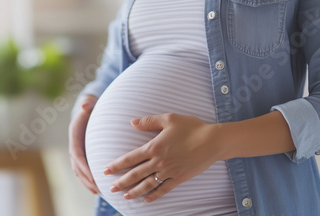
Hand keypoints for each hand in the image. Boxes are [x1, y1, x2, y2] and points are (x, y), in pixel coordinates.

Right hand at [69, 95, 98, 193]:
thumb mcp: (89, 103)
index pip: (77, 154)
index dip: (84, 166)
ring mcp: (77, 151)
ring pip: (79, 171)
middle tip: (98, 189)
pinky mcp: (83, 155)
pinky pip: (84, 170)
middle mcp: (74, 145)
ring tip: (100, 192)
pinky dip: (90, 180)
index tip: (93, 177)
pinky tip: (99, 188)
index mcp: (74, 135)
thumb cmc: (90, 105)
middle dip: (87, 179)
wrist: (86, 107)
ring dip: (88, 183)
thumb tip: (86, 105)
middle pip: (77, 167)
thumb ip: (88, 104)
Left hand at [104, 113, 222, 201]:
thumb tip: (131, 122)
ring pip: (147, 184)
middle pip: (135, 174)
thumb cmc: (191, 127)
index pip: (130, 158)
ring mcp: (169, 171)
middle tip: (110, 188)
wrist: (213, 141)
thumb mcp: (169, 119)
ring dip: (134, 191)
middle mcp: (159, 162)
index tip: (106, 170)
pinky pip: (164, 189)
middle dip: (121, 182)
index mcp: (154, 147)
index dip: (116, 165)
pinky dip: (154, 195)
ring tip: (125, 196)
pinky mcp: (180, 178)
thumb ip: (148, 121)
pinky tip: (147, 200)